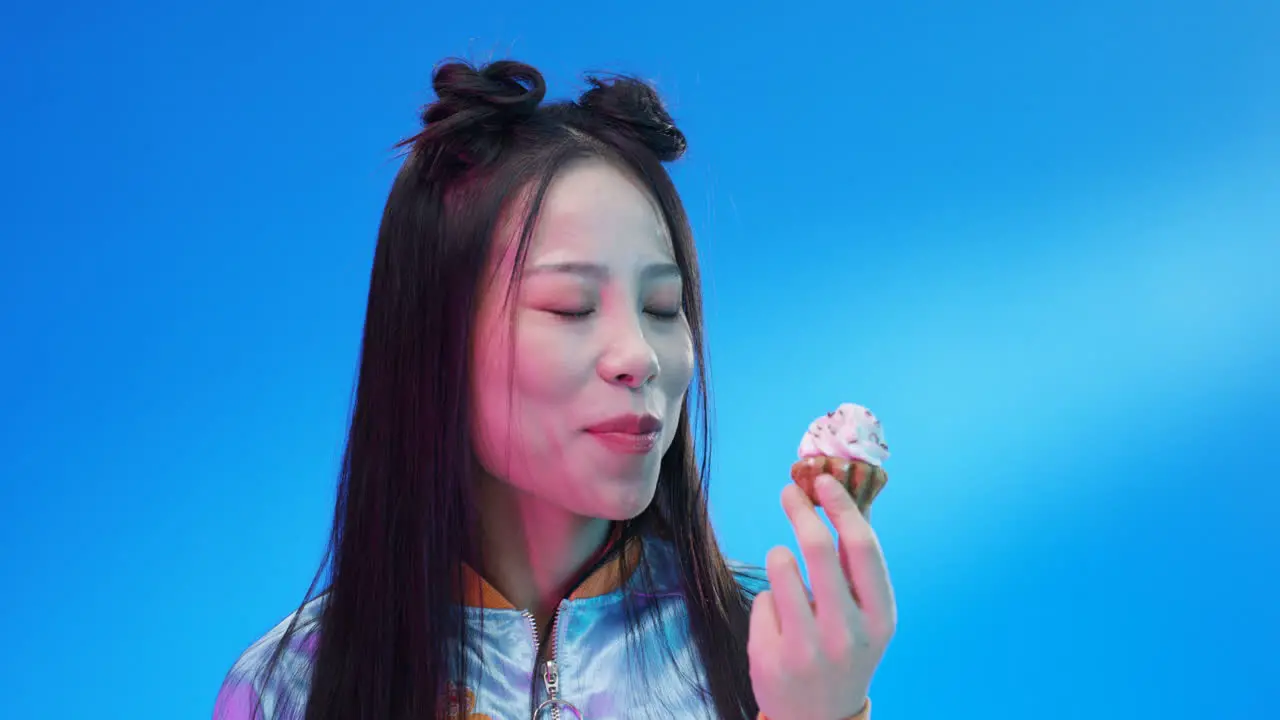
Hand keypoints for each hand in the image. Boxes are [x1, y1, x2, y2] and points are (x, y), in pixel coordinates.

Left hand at [748, 474, 896, 719]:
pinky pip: (763, 600)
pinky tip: (781, 626)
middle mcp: (848, 633)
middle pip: (817, 548)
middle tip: (789, 491)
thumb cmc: (845, 651)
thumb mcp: (866, 616)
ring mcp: (809, 648)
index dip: (841, 507)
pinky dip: (770, 602)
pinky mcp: (772, 657)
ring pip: (781, 566)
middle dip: (800, 509)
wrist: (820, 719)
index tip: (823, 481)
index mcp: (880, 617)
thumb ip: (856, 566)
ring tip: (787, 574)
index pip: (861, 548)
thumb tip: (843, 496)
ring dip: (781, 557)